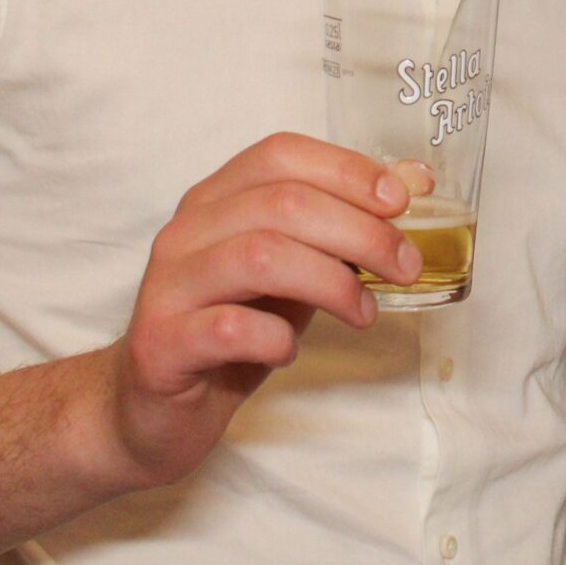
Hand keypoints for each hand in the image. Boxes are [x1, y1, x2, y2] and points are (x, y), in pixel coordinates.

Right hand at [97, 132, 430, 488]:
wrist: (151, 409)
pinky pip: (229, 328)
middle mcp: (186, 231)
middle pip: (282, 203)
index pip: (280, 155)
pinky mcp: (160, 344)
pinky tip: (289, 351)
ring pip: (259, 256)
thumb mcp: (293, 270)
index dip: (347, 170)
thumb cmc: (232, 329)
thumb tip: (414, 182)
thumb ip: (340, 228)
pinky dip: (276, 339)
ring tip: (363, 312)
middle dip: (360, 231)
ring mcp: (168, 286)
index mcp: (216, 200)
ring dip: (330, 282)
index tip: (402, 201)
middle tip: (405, 267)